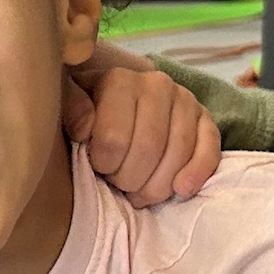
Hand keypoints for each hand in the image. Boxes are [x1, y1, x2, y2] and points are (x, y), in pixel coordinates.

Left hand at [65, 44, 220, 205]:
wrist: (121, 107)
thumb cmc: (88, 114)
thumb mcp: (64, 105)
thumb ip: (69, 109)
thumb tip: (83, 129)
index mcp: (119, 80)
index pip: (114, 138)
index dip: (104, 164)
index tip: (97, 168)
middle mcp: (157, 84)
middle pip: (148, 148)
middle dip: (130, 178)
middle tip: (118, 184)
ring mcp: (185, 101)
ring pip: (178, 153)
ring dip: (157, 184)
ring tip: (139, 193)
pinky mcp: (206, 119)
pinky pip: (209, 149)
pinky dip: (196, 173)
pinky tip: (181, 189)